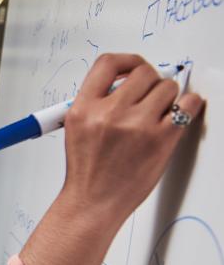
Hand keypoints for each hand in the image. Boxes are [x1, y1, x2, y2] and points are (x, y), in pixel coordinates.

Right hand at [20, 54, 204, 264]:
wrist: (93, 204)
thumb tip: (126, 84)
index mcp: (84, 109)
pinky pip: (187, 105)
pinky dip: (188, 106)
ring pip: (167, 87)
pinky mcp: (160, 139)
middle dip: (150, 82)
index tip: (132, 68)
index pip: (107, 64)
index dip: (126, 61)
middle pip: (143, 72)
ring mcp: (136, 126)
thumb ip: (97, 104)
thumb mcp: (77, 131)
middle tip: (150, 96)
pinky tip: (179, 113)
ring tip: (159, 113)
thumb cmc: (88, 172)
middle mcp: (108, 113)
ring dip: (168, 96)